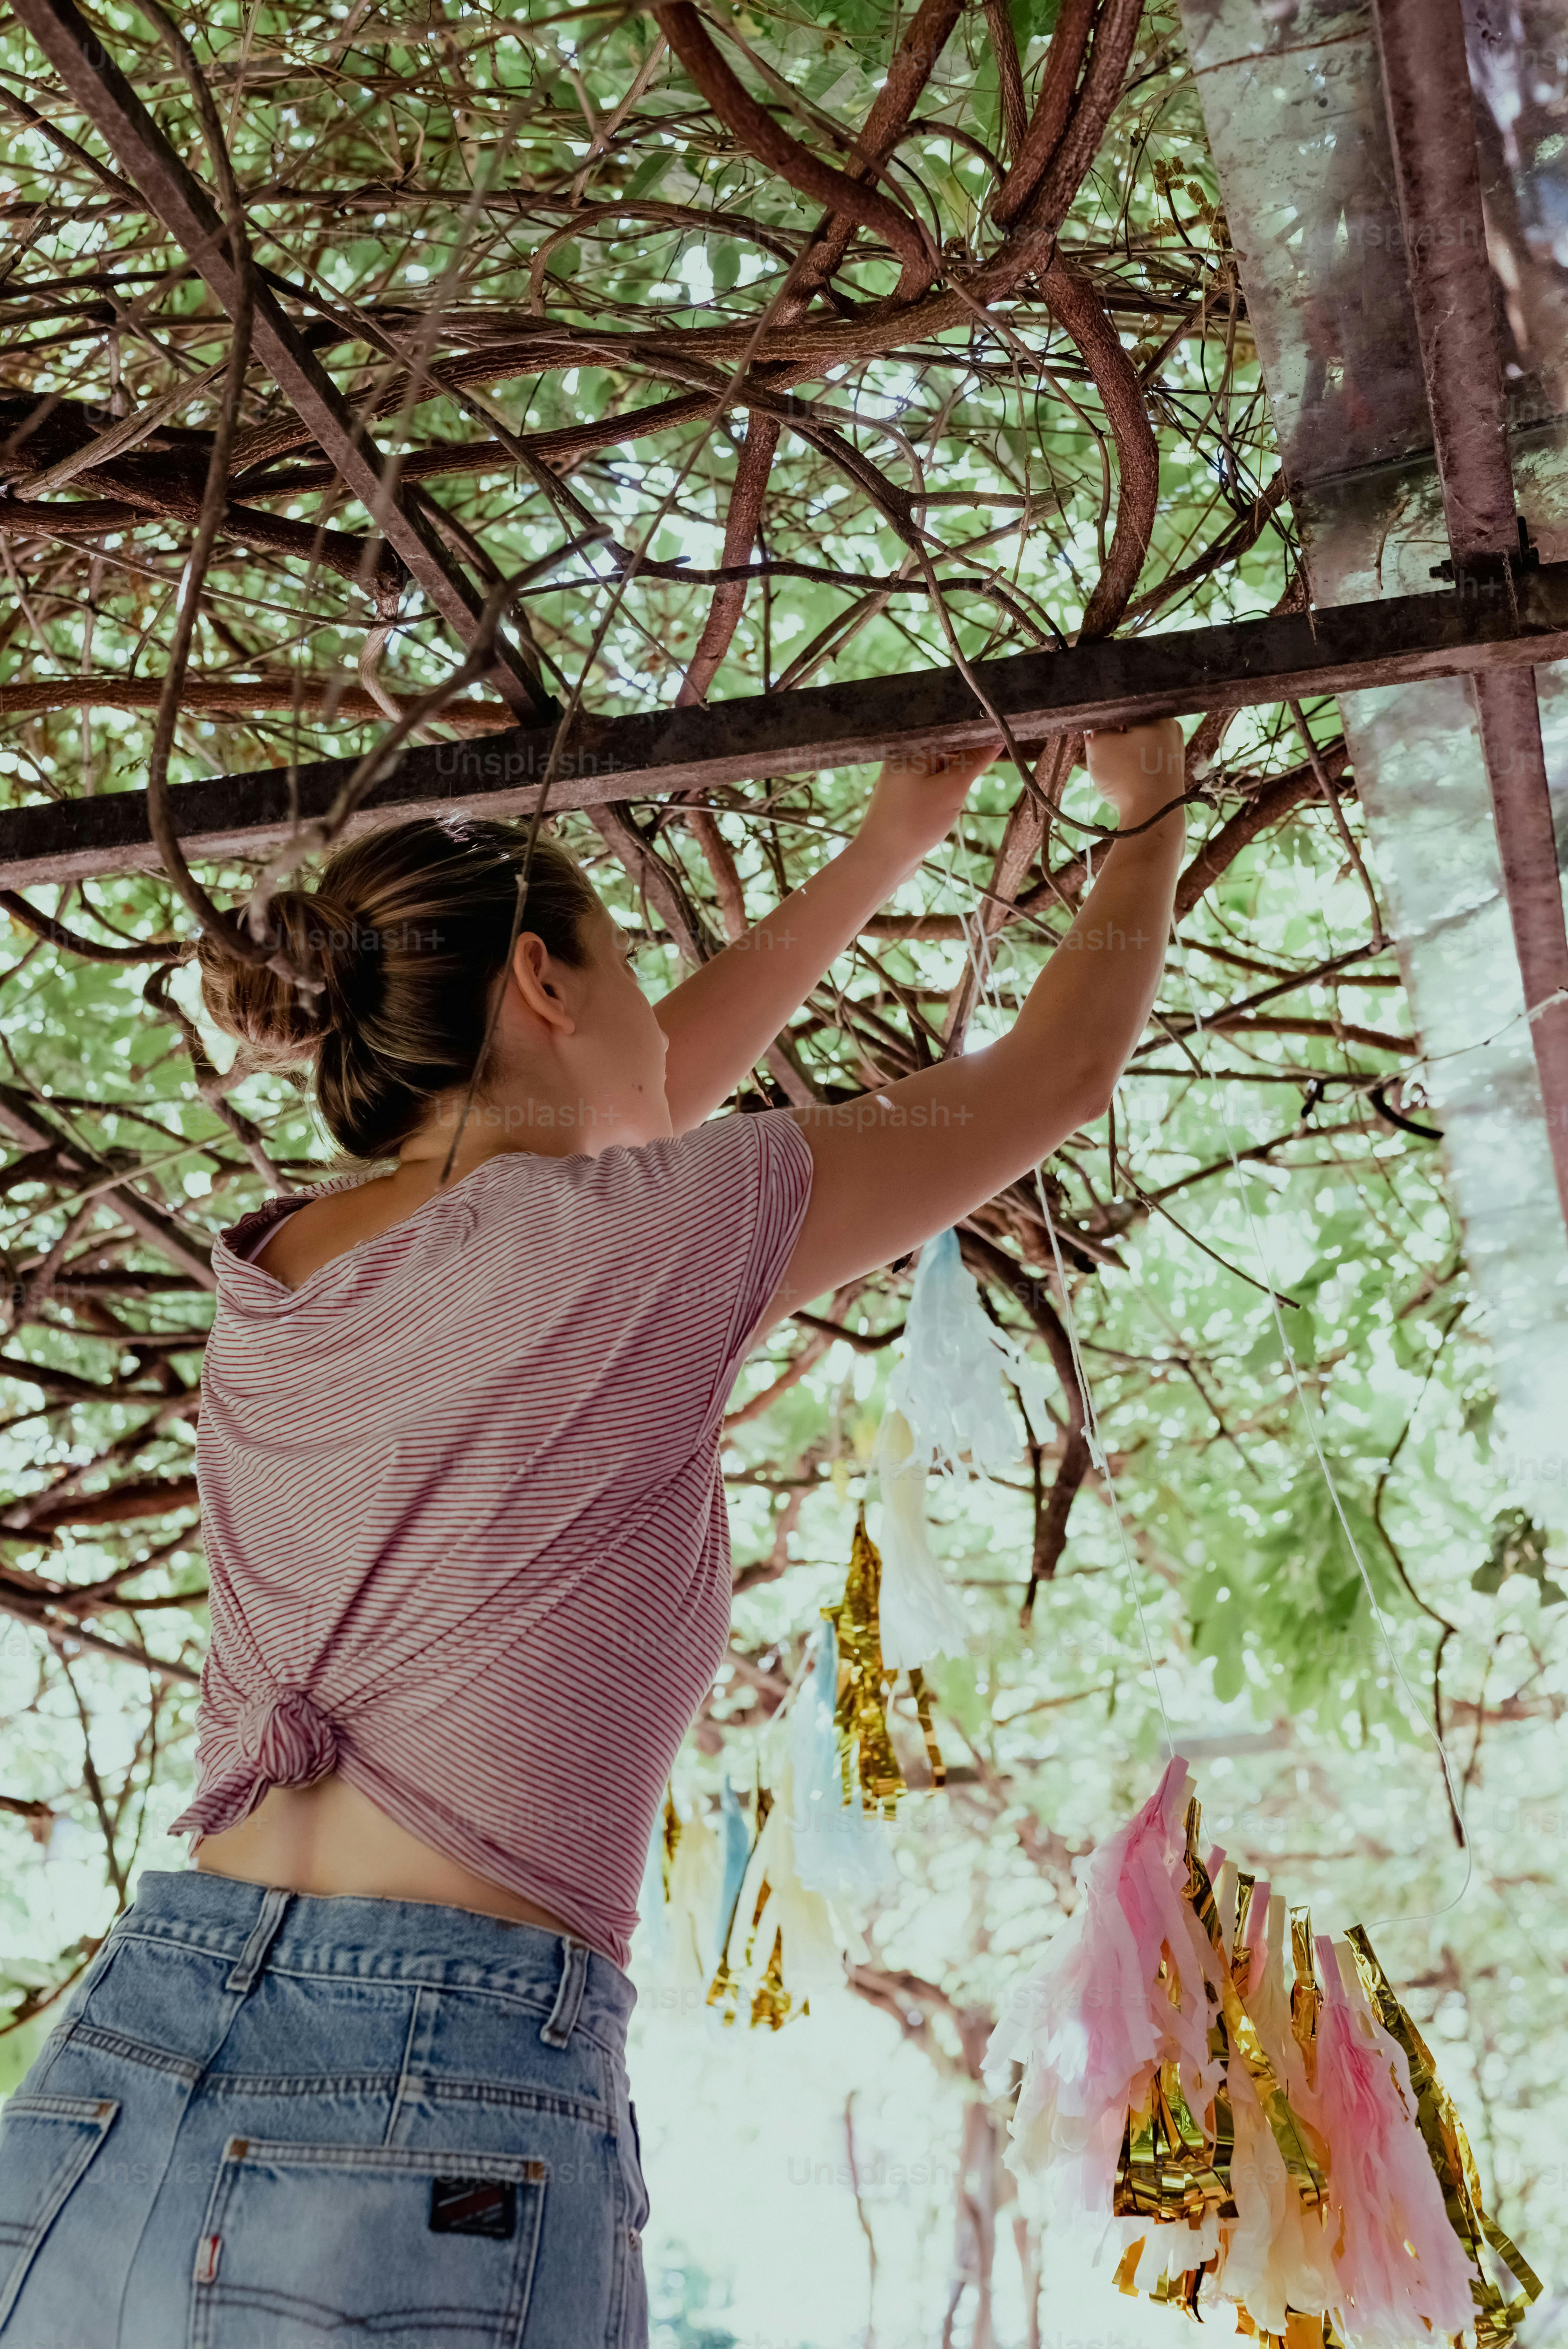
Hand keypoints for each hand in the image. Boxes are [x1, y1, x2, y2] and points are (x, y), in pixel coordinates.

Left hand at [857, 738, 1004, 869]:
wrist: (882, 860)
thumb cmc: (914, 822)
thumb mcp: (952, 788)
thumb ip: (975, 761)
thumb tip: (996, 738)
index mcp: (910, 746)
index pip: (948, 729)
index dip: (973, 734)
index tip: (994, 739)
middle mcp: (903, 757)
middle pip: (945, 748)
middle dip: (962, 764)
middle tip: (965, 783)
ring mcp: (902, 777)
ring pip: (940, 769)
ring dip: (952, 782)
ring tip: (946, 803)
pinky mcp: (904, 795)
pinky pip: (931, 785)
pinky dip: (942, 794)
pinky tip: (941, 810)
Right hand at [1085, 719, 1184, 829]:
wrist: (1152, 817)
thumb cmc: (1126, 776)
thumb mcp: (1100, 746)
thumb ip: (1096, 729)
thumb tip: (1097, 726)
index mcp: (1159, 716)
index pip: (1125, 710)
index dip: (1105, 722)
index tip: (1094, 735)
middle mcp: (1172, 730)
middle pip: (1133, 728)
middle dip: (1114, 739)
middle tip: (1100, 752)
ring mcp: (1174, 753)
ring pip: (1138, 746)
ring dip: (1121, 755)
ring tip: (1111, 769)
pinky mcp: (1171, 773)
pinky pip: (1146, 764)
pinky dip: (1133, 768)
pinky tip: (1123, 781)